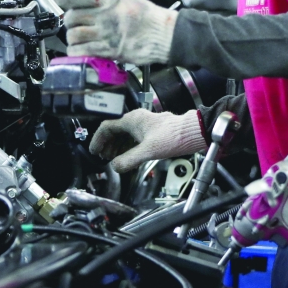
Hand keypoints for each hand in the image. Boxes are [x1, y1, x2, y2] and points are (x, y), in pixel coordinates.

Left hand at [54, 0, 177, 64]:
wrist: (165, 35)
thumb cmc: (147, 16)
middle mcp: (106, 15)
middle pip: (71, 16)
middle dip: (69, 20)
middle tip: (74, 23)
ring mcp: (106, 34)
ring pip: (73, 34)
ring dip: (72, 37)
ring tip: (79, 36)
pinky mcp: (108, 50)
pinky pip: (81, 51)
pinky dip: (76, 50)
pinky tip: (80, 48)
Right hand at [90, 109, 206, 172]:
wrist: (193, 132)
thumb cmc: (173, 136)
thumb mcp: (148, 151)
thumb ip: (129, 160)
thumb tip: (115, 167)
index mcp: (131, 120)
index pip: (106, 127)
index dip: (97, 140)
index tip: (94, 151)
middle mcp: (136, 120)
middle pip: (114, 131)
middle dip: (107, 144)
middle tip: (102, 157)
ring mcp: (144, 125)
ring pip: (124, 134)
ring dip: (117, 146)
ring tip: (113, 158)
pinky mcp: (152, 131)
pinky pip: (133, 138)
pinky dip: (127, 147)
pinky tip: (129, 156)